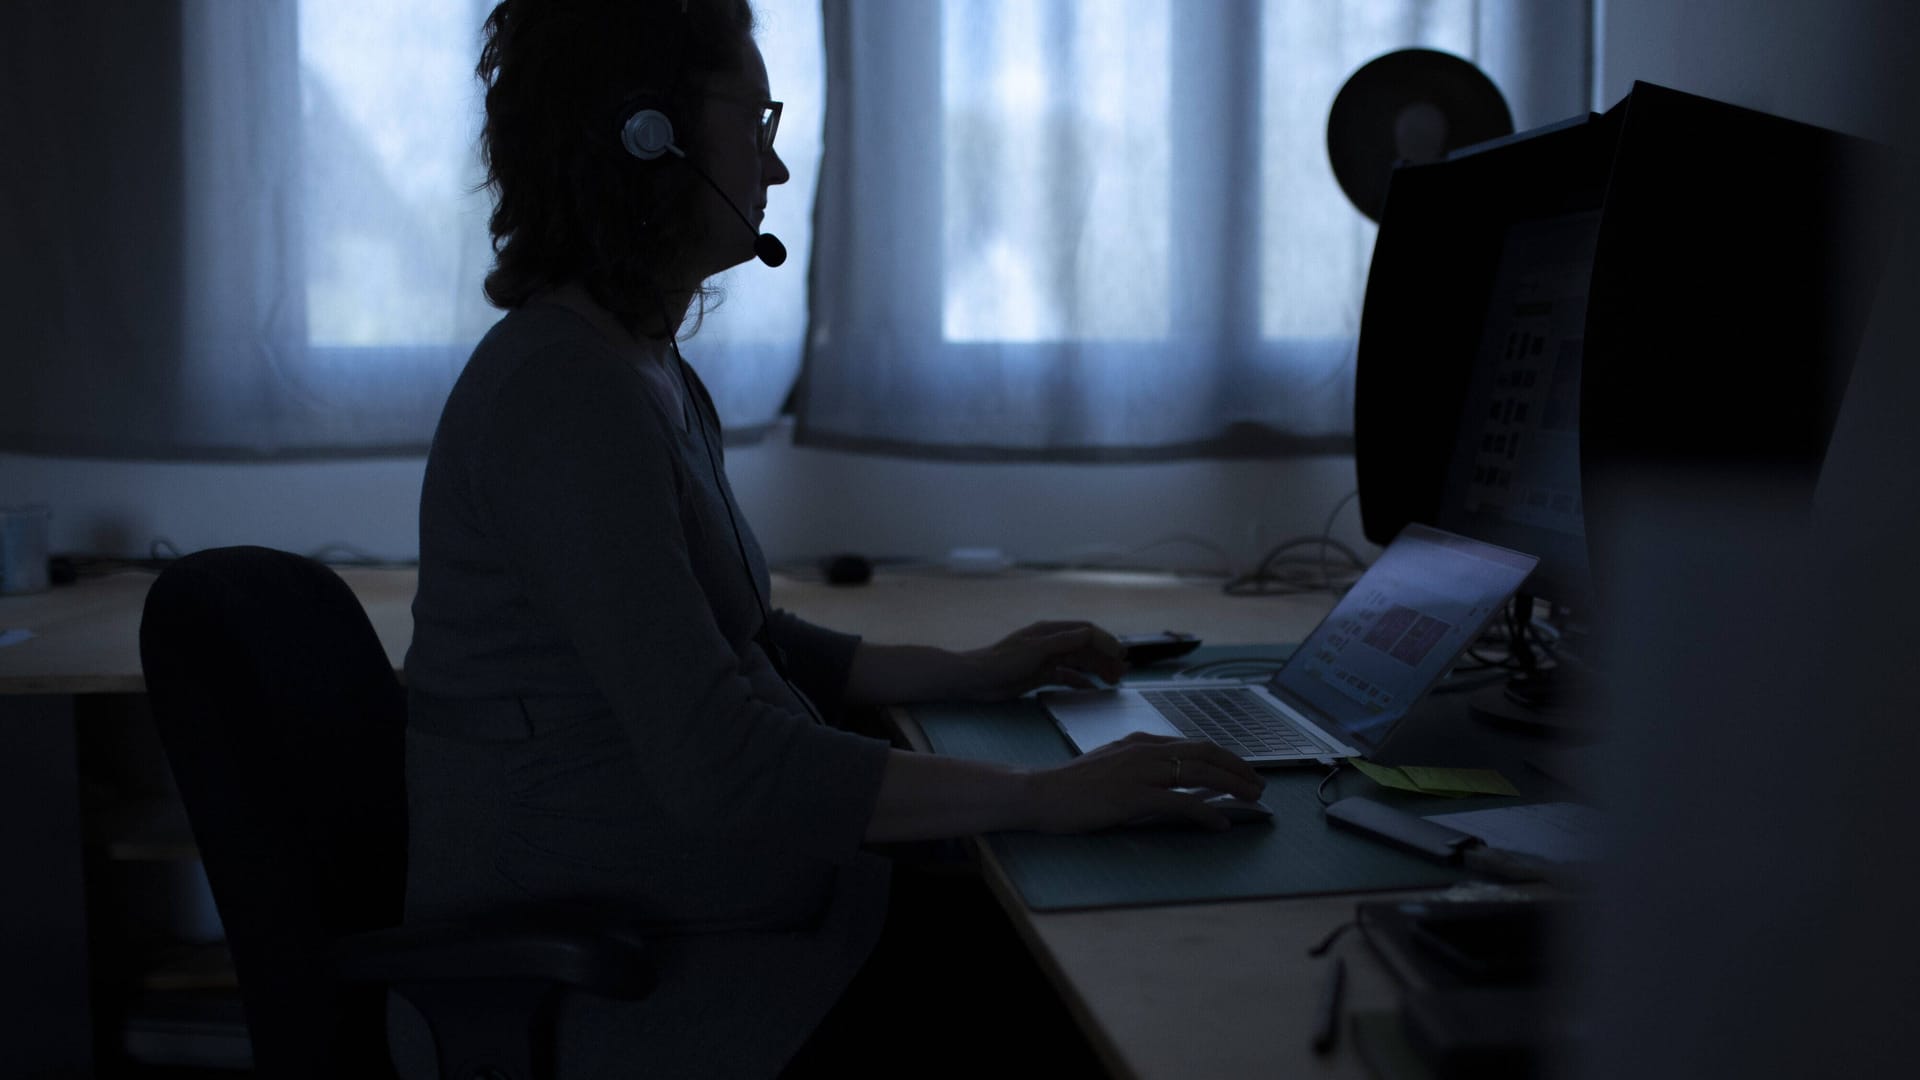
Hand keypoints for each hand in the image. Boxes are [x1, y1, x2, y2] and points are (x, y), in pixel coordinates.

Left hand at [952, 620, 1129, 701]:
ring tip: (1114, 682)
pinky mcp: (1040, 675)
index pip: (1086, 631)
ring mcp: (1046, 659)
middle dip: (1105, 658)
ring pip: (1079, 663)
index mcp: (1051, 631)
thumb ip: (1065, 641)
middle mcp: (1051, 643)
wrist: (975, 679)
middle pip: (1085, 648)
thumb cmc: (1003, 661)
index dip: (1106, 641)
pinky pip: (1067, 677)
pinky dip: (1081, 682)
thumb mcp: (1036, 649)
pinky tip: (1092, 690)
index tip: (1122, 655)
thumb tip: (1092, 633)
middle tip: (1122, 673)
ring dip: (1097, 670)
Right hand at [1021, 732, 1265, 832]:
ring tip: (1252, 799)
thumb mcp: (1111, 765)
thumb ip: (1141, 767)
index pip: (1194, 744)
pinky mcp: (1133, 796)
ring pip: (1199, 774)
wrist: (1040, 793)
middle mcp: (1144, 750)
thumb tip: (1172, 780)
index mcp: (1140, 741)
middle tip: (1260, 784)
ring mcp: (1139, 772)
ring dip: (1232, 786)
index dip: (1225, 757)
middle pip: (1204, 754)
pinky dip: (1205, 811)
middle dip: (1238, 768)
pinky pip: (1180, 802)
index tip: (1244, 770)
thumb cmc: (1072, 785)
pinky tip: (1220, 822)